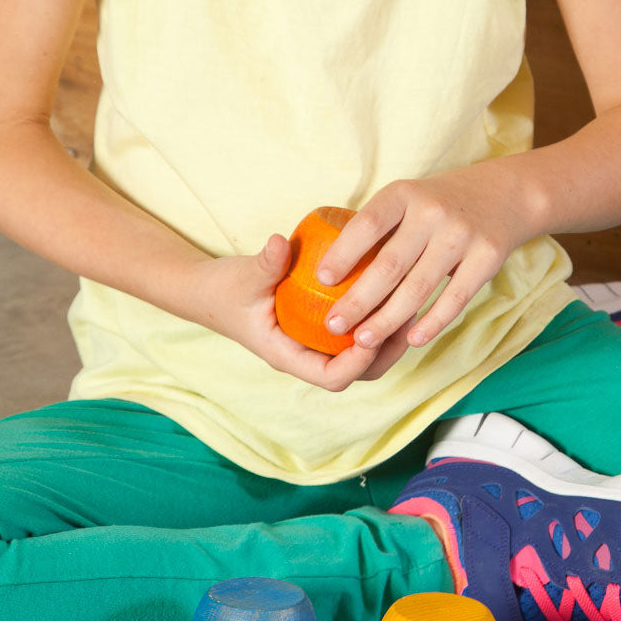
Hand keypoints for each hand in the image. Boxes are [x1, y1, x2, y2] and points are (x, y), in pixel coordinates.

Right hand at [185, 237, 413, 389]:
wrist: (210, 292)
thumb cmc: (226, 288)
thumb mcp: (244, 275)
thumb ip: (265, 262)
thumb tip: (279, 242)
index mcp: (288, 356)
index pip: (331, 378)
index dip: (358, 362)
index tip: (374, 331)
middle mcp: (306, 356)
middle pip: (358, 373)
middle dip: (386, 351)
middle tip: (409, 317)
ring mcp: (315, 345)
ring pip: (362, 356)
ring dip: (388, 337)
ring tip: (411, 304)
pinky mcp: (321, 330)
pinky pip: (354, 335)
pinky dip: (376, 320)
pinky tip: (393, 291)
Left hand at [315, 162, 537, 352]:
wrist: (504, 194)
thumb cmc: (438, 204)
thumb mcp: (408, 199)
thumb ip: (378, 229)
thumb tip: (330, 276)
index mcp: (404, 194)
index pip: (367, 224)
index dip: (343, 253)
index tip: (321, 281)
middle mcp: (432, 212)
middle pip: (389, 265)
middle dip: (358, 300)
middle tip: (334, 326)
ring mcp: (462, 235)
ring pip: (418, 288)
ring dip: (387, 320)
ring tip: (363, 340)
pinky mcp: (487, 258)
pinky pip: (455, 298)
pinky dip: (432, 322)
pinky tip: (411, 340)